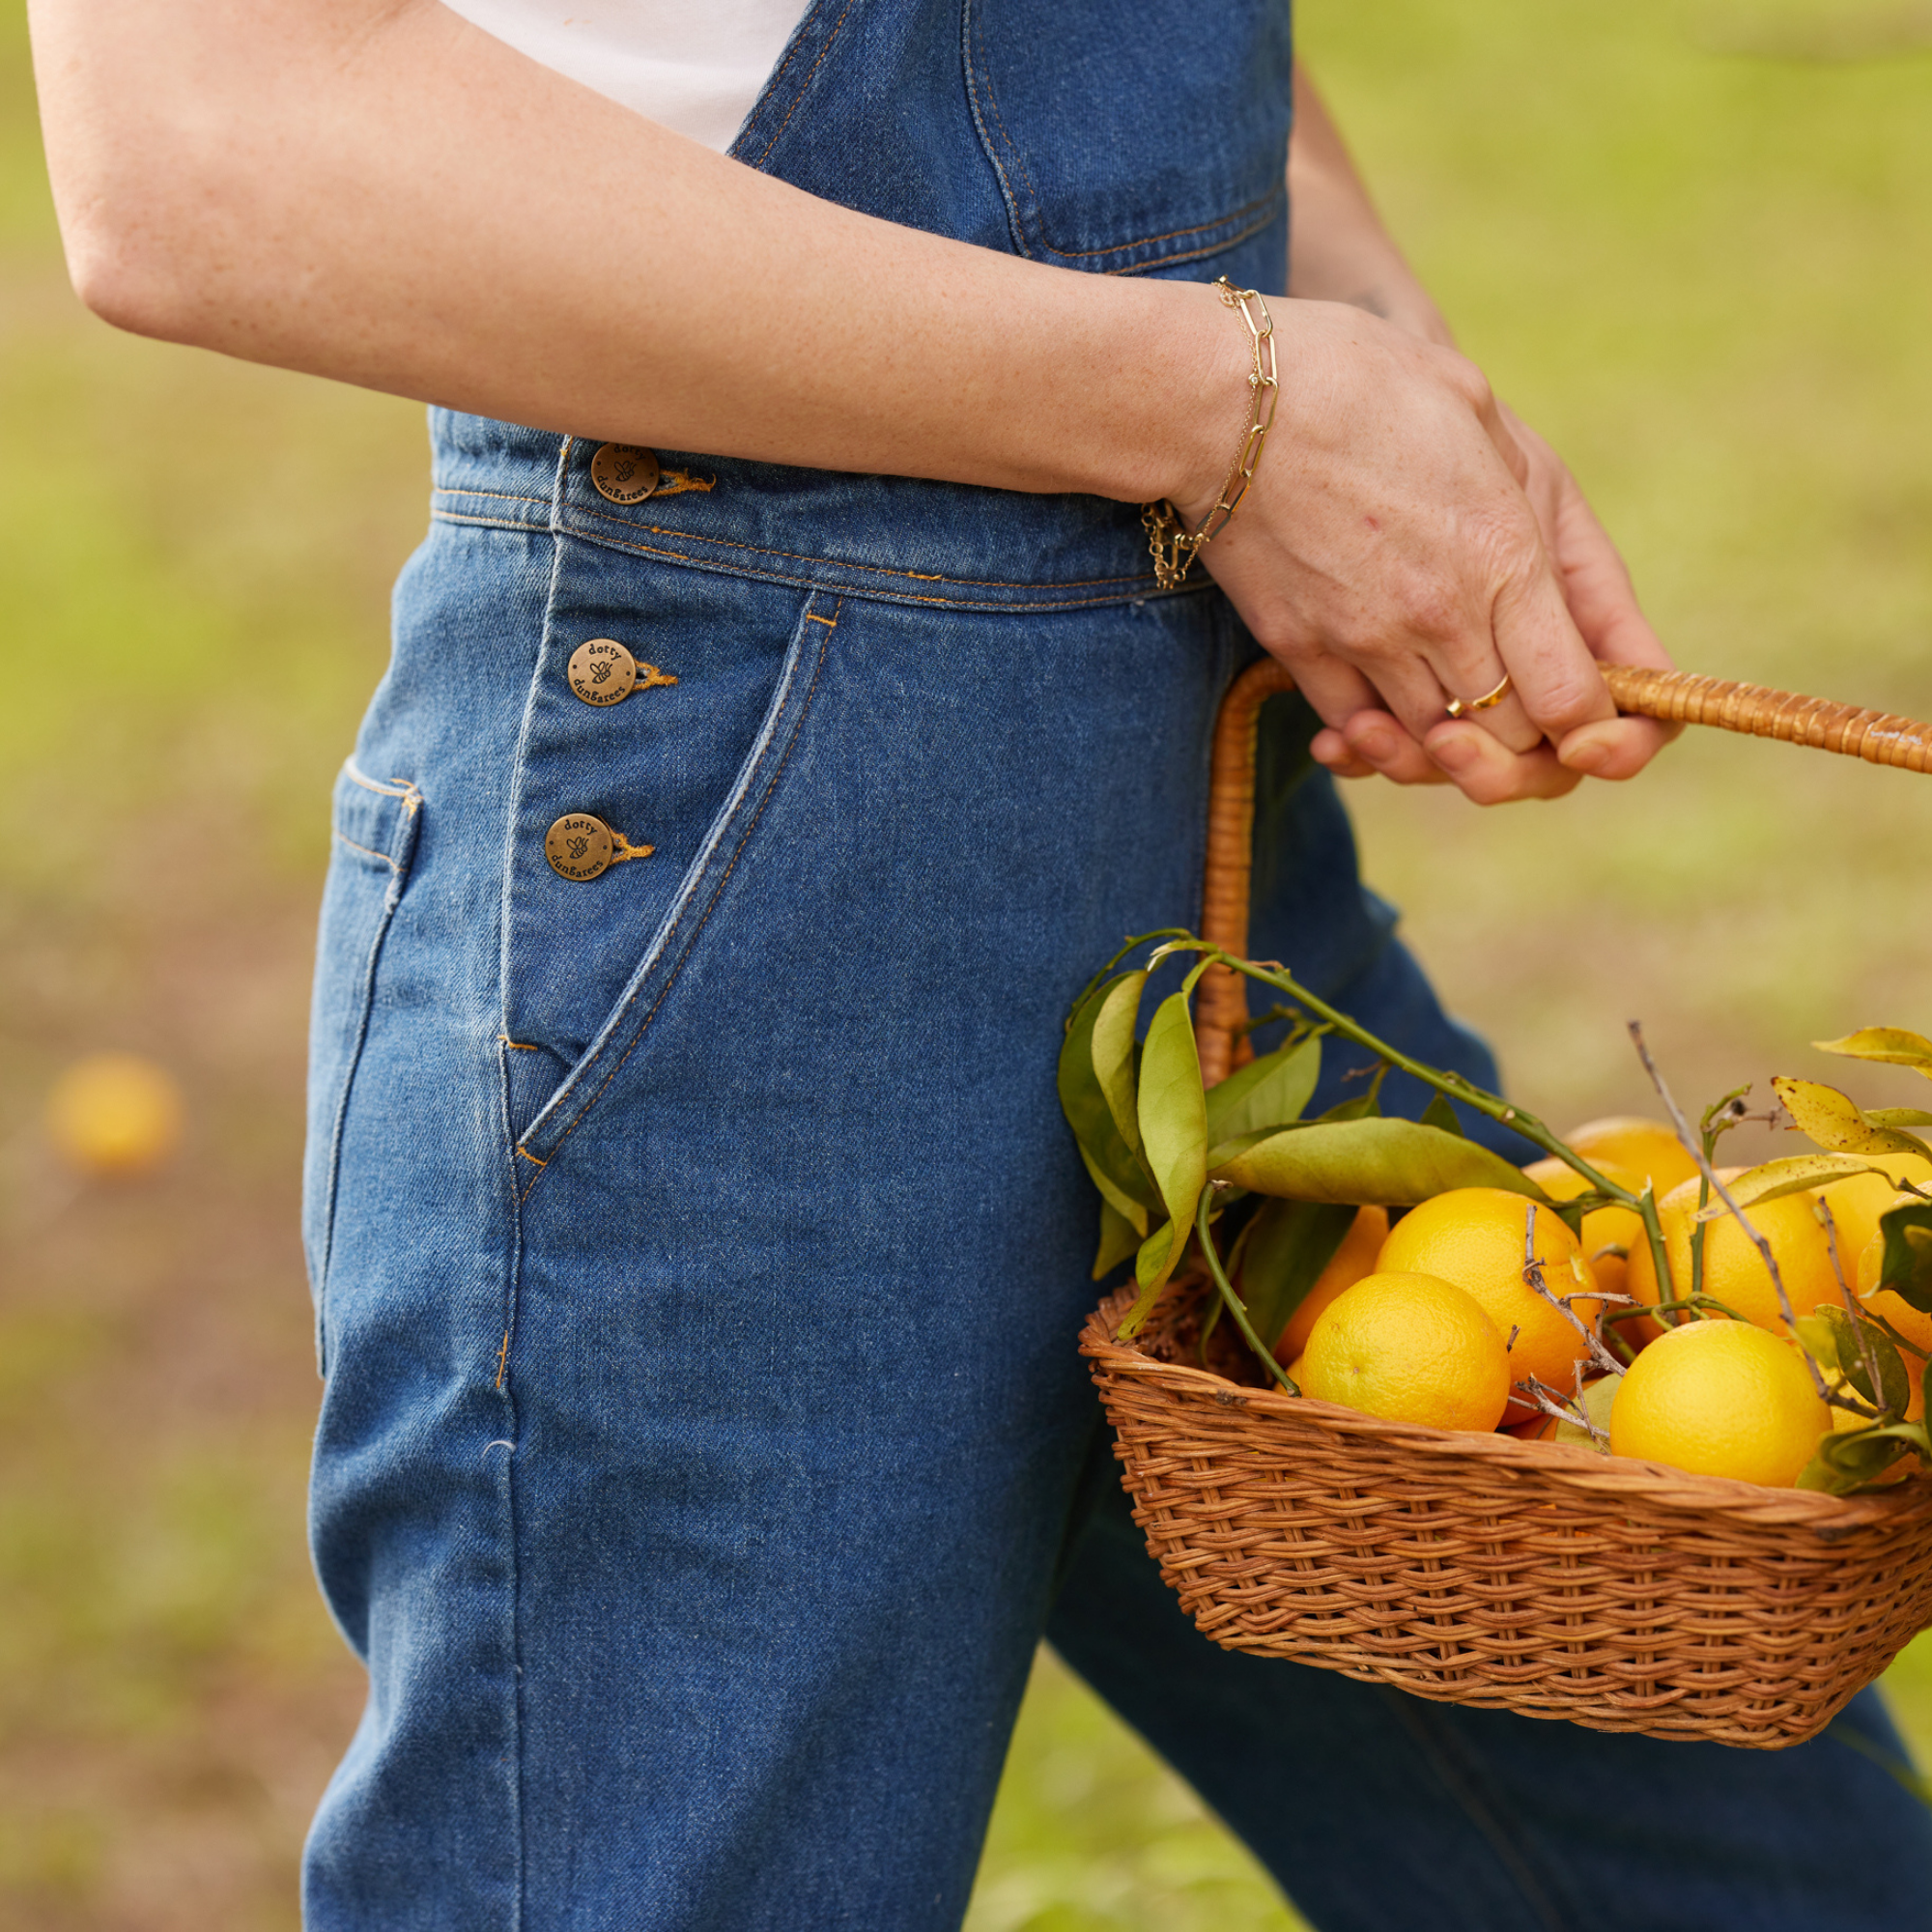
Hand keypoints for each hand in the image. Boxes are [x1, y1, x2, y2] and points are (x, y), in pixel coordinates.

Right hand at [1184, 299, 1674, 804]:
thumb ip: (1542, 521)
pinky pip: (1357, 731)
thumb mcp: (1488, 420)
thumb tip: (1578, 607)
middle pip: (1511, 740)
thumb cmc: (1364, 380)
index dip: (1602, 730)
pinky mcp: (1301, 650)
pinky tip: (1380, 718)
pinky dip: (1378, 740)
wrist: (1225, 394)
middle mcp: (1440, 614)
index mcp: (1505, 553)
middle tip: (1525, 716)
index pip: (1575, 699)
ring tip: (1451, 715)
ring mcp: (1365, 639)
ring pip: (1432, 746)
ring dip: (1451, 744)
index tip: (1595, 718)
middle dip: (1532, 745)